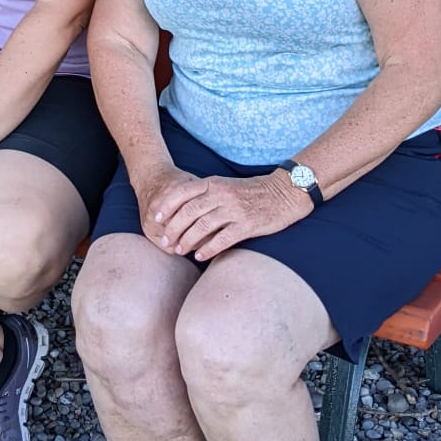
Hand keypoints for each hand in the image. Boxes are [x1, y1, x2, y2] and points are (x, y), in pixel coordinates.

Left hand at [144, 168, 307, 261]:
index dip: (167, 204)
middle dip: (173, 227)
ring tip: (180, 250)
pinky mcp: (247, 225)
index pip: (183, 191)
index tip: (156, 217)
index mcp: (214, 183)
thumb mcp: (226, 186)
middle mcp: (221, 195)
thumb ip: (206, 194)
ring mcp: (234, 210)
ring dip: (188, 240)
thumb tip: (184, 209)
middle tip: (166, 240)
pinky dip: (208, 248)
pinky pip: (223, 239)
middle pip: (189, 211)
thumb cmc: (253, 191)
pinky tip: (200, 256)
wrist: (284, 193)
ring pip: (202, 226)